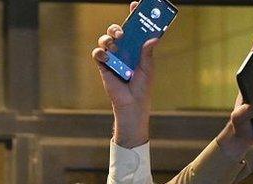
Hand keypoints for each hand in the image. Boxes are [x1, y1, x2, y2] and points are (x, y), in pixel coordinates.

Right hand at [91, 2, 155, 147]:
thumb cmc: (142, 87)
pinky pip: (98, 54)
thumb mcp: (148, 68)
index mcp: (136, 48)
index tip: (135, 5)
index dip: (134, 15)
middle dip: (117, 27)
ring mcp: (113, 57)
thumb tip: (154, 38)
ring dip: (108, 37)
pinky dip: (101, 53)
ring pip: (105, 40)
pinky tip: (106, 56)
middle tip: (122, 31)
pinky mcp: (104, 66)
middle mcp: (123, 50)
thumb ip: (148, 53)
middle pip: (117, 31)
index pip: (134, 28)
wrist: (132, 105)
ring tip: (115, 42)